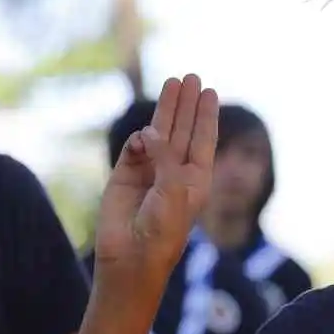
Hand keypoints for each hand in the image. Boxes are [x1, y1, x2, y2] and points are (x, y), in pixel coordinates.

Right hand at [94, 74, 218, 280]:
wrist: (131, 256)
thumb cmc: (163, 229)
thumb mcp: (174, 191)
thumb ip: (166, 157)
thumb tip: (150, 130)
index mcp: (196, 179)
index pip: (203, 140)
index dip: (205, 115)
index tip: (209, 91)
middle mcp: (174, 172)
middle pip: (182, 130)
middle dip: (186, 105)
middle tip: (190, 77)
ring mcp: (149, 172)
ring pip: (158, 134)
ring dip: (165, 110)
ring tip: (173, 82)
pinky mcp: (124, 174)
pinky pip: (134, 147)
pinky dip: (139, 139)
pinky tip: (145, 136)